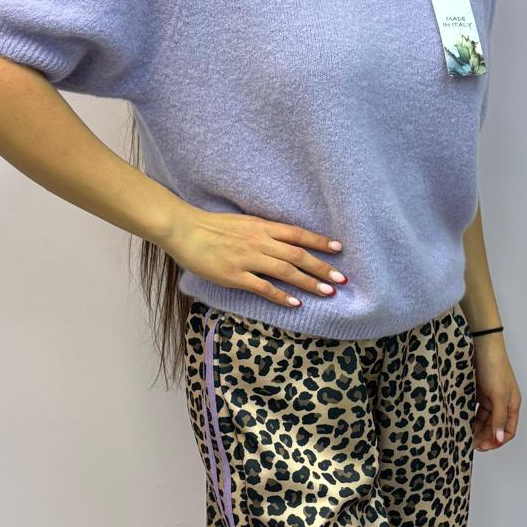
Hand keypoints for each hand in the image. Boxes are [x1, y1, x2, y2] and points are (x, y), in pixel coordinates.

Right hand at [162, 204, 345, 308]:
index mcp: (262, 226)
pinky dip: (281, 296)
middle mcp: (260, 241)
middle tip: (342, 280)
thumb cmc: (211, 226)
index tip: (339, 249)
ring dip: (309, 283)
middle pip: (298, 255)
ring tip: (327, 293)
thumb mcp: (243, 222)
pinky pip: (263, 287)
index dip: (319, 242)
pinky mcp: (235, 276)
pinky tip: (296, 304)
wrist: (184, 230)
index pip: (298, 234)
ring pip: (286, 272)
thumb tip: (282, 240)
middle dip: (322, 268)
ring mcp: (248, 259)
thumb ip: (263, 231)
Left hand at [469, 333, 519, 450]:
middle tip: (470, 444)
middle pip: (495, 427)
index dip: (497, 441)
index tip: (483, 446)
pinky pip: (475, 410)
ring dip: (476, 429)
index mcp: (512, 404)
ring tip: (464, 435)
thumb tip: (500, 439)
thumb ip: (498, 418)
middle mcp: (502, 402)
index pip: (509, 430)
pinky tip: (461, 422)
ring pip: (483, 420)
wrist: (481, 344)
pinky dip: (469, 418)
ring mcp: (490, 398)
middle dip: (485, 437)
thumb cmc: (494, 367)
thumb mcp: (498, 395)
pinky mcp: (478, 392)